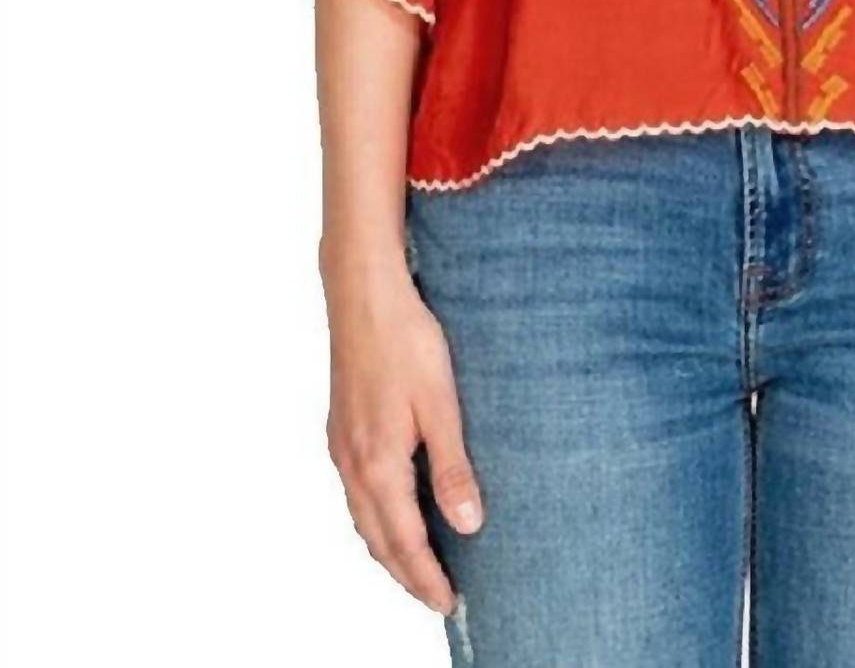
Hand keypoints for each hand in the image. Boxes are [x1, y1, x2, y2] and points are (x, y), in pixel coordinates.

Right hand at [322, 256, 482, 612]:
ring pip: (363, 517)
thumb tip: (468, 526)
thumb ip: (452, 468)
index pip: (403, 542)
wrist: (363, 295)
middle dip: (405, 573)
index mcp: (378, 464)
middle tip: (437, 596)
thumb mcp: (441, 404)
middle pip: (377, 539)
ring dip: (388, 547)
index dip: (426, 578)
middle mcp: (352, 463)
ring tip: (419, 564)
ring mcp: (341, 446)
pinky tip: (394, 509)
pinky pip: (356, 492)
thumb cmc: (406, 341)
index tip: (449, 603)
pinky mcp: (341, 429)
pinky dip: (376, 517)